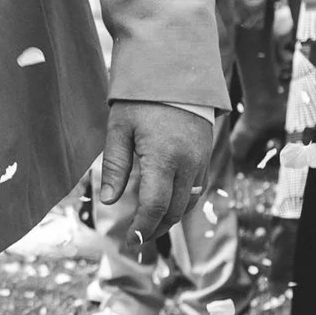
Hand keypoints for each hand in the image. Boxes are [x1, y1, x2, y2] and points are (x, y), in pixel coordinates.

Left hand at [93, 101, 208, 250]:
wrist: (177, 72)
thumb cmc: (141, 99)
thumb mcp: (119, 128)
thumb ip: (115, 166)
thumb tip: (110, 201)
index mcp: (163, 157)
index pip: (155, 205)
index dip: (143, 228)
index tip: (130, 241)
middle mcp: (188, 163)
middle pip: (175, 210)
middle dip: (155, 229)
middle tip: (135, 239)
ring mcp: (201, 160)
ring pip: (188, 203)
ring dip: (170, 219)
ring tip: (148, 227)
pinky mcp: (206, 155)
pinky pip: (196, 189)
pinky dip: (181, 203)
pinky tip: (166, 206)